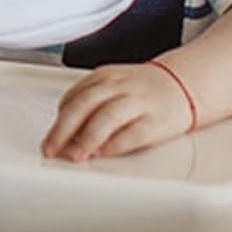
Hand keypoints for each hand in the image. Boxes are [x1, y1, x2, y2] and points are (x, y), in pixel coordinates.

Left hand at [40, 61, 193, 160]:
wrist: (183, 87)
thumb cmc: (141, 92)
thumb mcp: (111, 87)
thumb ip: (88, 104)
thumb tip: (62, 133)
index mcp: (105, 76)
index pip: (75, 96)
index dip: (59, 119)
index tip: (49, 138)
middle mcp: (120, 86)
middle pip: (85, 104)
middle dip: (64, 129)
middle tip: (51, 149)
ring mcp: (139, 102)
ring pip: (107, 117)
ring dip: (87, 138)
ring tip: (75, 155)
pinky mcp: (157, 121)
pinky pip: (133, 132)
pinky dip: (115, 144)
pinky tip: (103, 154)